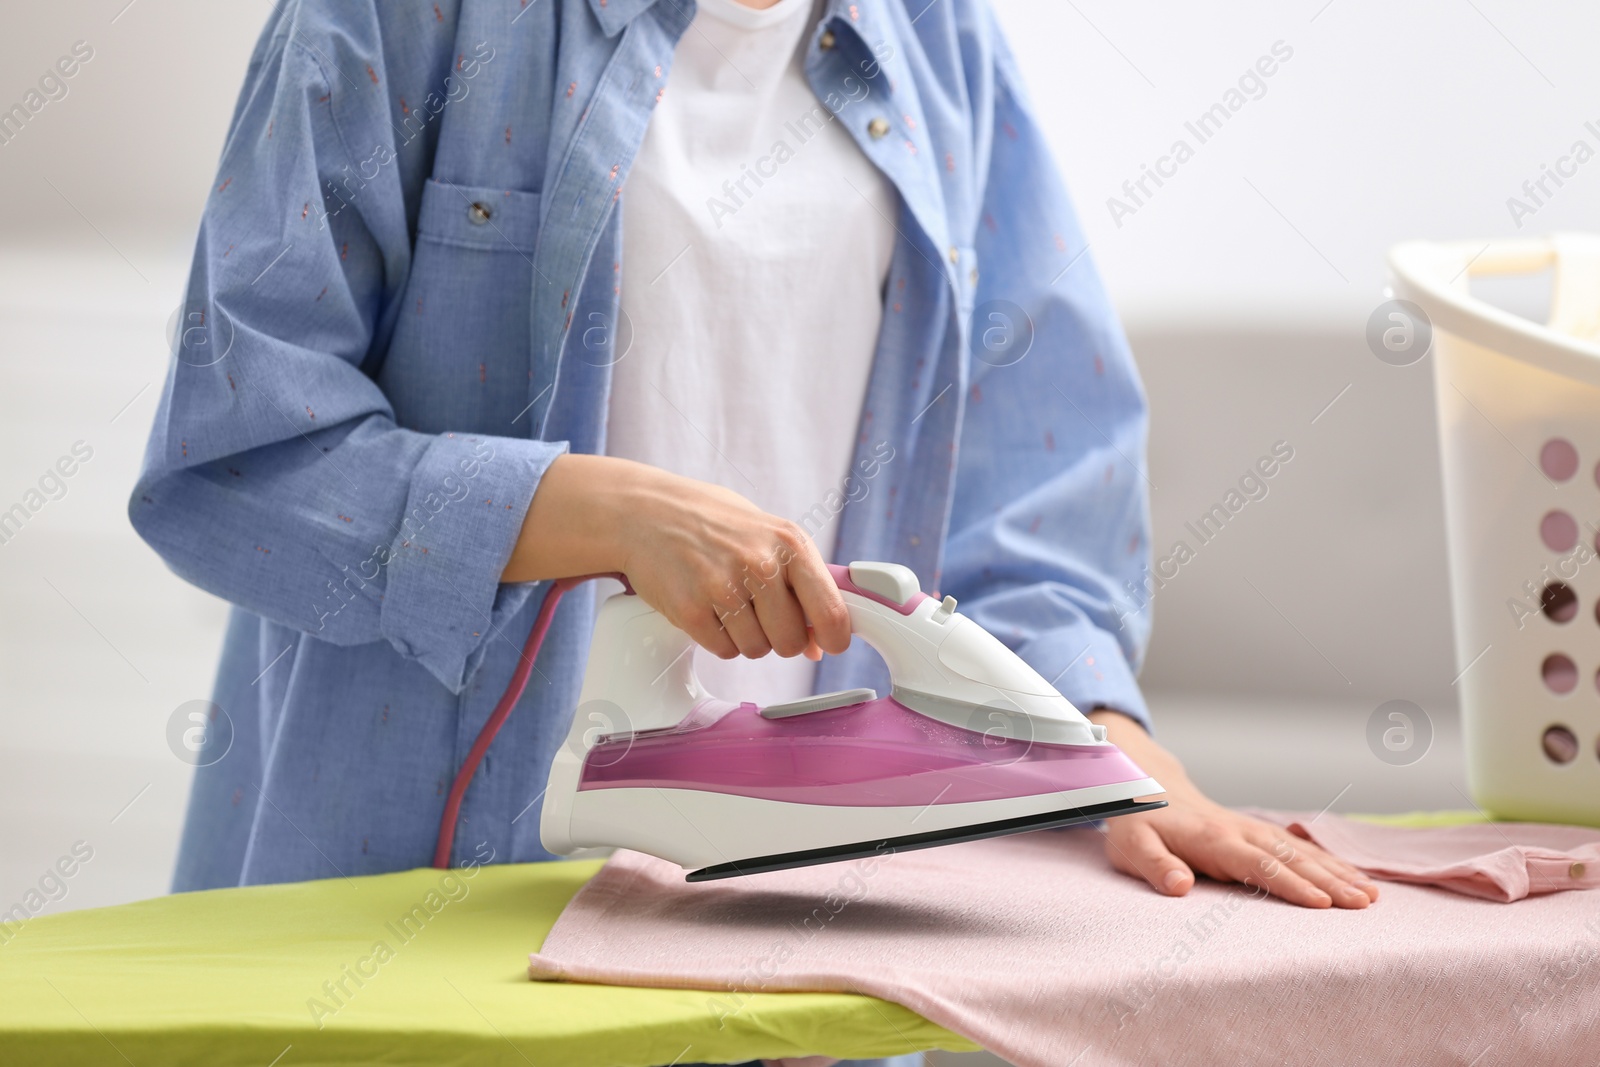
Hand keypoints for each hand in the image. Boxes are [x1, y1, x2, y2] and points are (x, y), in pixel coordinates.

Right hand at [502, 454, 850, 660]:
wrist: (647, 512)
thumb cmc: (713, 523)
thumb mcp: (768, 536)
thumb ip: (801, 584)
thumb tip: (819, 643)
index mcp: (790, 543)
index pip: (831, 612)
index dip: (834, 637)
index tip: (828, 643)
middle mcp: (761, 564)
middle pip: (791, 642)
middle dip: (780, 637)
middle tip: (760, 613)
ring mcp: (724, 587)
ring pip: (756, 650)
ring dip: (745, 637)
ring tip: (727, 602)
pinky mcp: (690, 609)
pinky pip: (723, 650)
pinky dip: (718, 638)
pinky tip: (706, 607)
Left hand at [1087, 709, 1380, 909]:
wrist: (1140, 786)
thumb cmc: (1134, 823)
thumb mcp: (1131, 846)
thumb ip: (1155, 866)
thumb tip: (1179, 886)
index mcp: (1212, 839)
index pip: (1258, 865)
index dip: (1290, 884)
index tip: (1323, 903)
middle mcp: (1238, 830)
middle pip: (1290, 858)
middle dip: (1329, 880)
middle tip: (1364, 903)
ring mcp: (1249, 828)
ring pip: (1299, 850)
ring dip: (1336, 870)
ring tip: (1370, 894)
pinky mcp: (1253, 830)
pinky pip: (1294, 845)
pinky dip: (1325, 859)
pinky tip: (1350, 874)